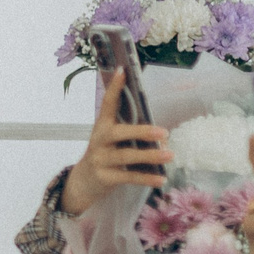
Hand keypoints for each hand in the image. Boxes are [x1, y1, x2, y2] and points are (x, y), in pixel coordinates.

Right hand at [60, 72, 170, 216]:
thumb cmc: (106, 155)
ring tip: (170, 154)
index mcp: (102, 126)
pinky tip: (161, 178)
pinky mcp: (105, 177)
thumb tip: (163, 137)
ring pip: (126, 156)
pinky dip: (146, 178)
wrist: (84, 182)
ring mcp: (100, 159)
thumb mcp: (112, 140)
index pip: (107, 104)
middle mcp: (99, 140)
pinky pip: (128, 177)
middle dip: (141, 131)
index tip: (122, 70)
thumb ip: (131, 134)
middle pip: (119, 133)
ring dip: (150, 155)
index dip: (114, 88)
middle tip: (163, 132)